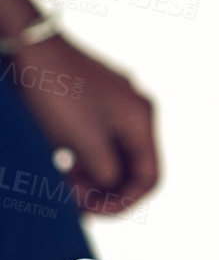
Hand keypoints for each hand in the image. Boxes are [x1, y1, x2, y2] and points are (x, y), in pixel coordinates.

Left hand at [11, 33, 158, 214]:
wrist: (27, 46)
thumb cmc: (57, 93)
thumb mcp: (85, 142)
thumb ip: (106, 172)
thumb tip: (110, 188)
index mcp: (142, 121)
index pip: (149, 177)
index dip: (126, 202)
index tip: (95, 213)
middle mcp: (135, 113)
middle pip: (133, 167)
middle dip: (107, 189)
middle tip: (75, 201)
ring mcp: (114, 106)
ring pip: (113, 155)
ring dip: (93, 175)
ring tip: (66, 183)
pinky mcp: (92, 102)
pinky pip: (97, 140)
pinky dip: (84, 158)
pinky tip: (63, 163)